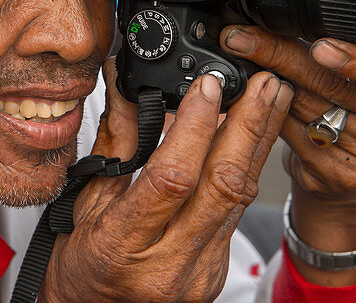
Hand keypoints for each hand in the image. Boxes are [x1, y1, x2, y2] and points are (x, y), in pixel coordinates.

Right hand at [40, 60, 292, 302]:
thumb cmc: (83, 270)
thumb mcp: (83, 205)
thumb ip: (114, 146)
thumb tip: (128, 88)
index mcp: (124, 245)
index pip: (172, 179)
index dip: (194, 128)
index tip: (205, 86)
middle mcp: (169, 263)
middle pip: (223, 185)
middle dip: (249, 125)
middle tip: (263, 82)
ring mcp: (199, 271)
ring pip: (240, 196)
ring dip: (259, 141)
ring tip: (272, 97)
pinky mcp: (217, 271)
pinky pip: (239, 212)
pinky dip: (247, 168)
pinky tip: (254, 138)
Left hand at [220, 25, 355, 282]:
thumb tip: (291, 10)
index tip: (320, 47)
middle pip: (336, 88)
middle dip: (281, 56)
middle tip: (241, 37)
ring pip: (305, 110)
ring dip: (264, 81)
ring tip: (240, 54)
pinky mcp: (338, 177)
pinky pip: (290, 136)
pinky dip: (264, 110)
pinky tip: (250, 93)